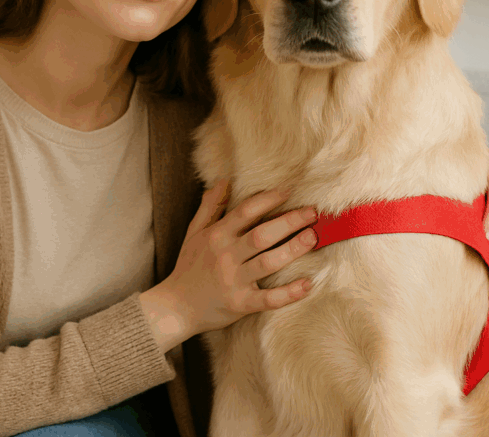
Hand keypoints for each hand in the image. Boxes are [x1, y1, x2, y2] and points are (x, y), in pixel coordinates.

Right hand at [159, 179, 317, 337]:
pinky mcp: (241, 304)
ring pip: (269, 262)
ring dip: (294, 249)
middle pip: (262, 235)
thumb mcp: (194, 232)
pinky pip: (269, 299)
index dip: (269, 199)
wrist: (175, 306)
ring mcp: (234, 281)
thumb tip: (223, 181)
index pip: (246, 211)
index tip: (289, 191)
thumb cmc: (188, 266)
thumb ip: (210, 206)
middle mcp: (226, 256)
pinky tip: (308, 284)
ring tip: (313, 237)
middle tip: (313, 212)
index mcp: (217, 236)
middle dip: (290, 221)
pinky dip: (289, 293)